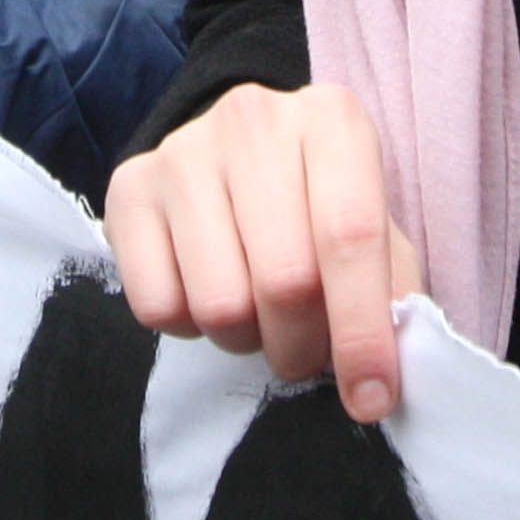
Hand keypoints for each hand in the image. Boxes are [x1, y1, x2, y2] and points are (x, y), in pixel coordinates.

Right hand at [103, 82, 420, 423]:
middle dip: (303, 346)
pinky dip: (188, 327)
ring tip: (257, 315)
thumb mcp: (378, 232)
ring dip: (246, 339)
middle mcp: (253, 121)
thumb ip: (390, 296)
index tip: (371, 400)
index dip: (362, 332)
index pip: (349, 236)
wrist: (238, 152)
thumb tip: (378, 382)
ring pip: (219, 304)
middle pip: (284, 281)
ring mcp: (182, 151)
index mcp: (332, 120)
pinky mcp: (128, 186)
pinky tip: (204, 289)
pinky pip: (157, 306)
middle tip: (307, 351)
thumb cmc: (321, 203)